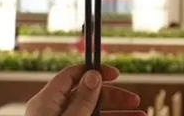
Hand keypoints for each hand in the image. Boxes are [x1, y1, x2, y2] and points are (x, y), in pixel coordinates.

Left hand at [25, 64, 145, 115]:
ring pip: (95, 113)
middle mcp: (55, 111)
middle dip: (114, 97)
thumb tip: (93, 75)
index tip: (116, 75)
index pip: (71, 76)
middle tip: (136, 102)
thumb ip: (83, 100)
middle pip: (88, 95)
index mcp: (47, 101)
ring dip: (118, 114)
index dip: (94, 72)